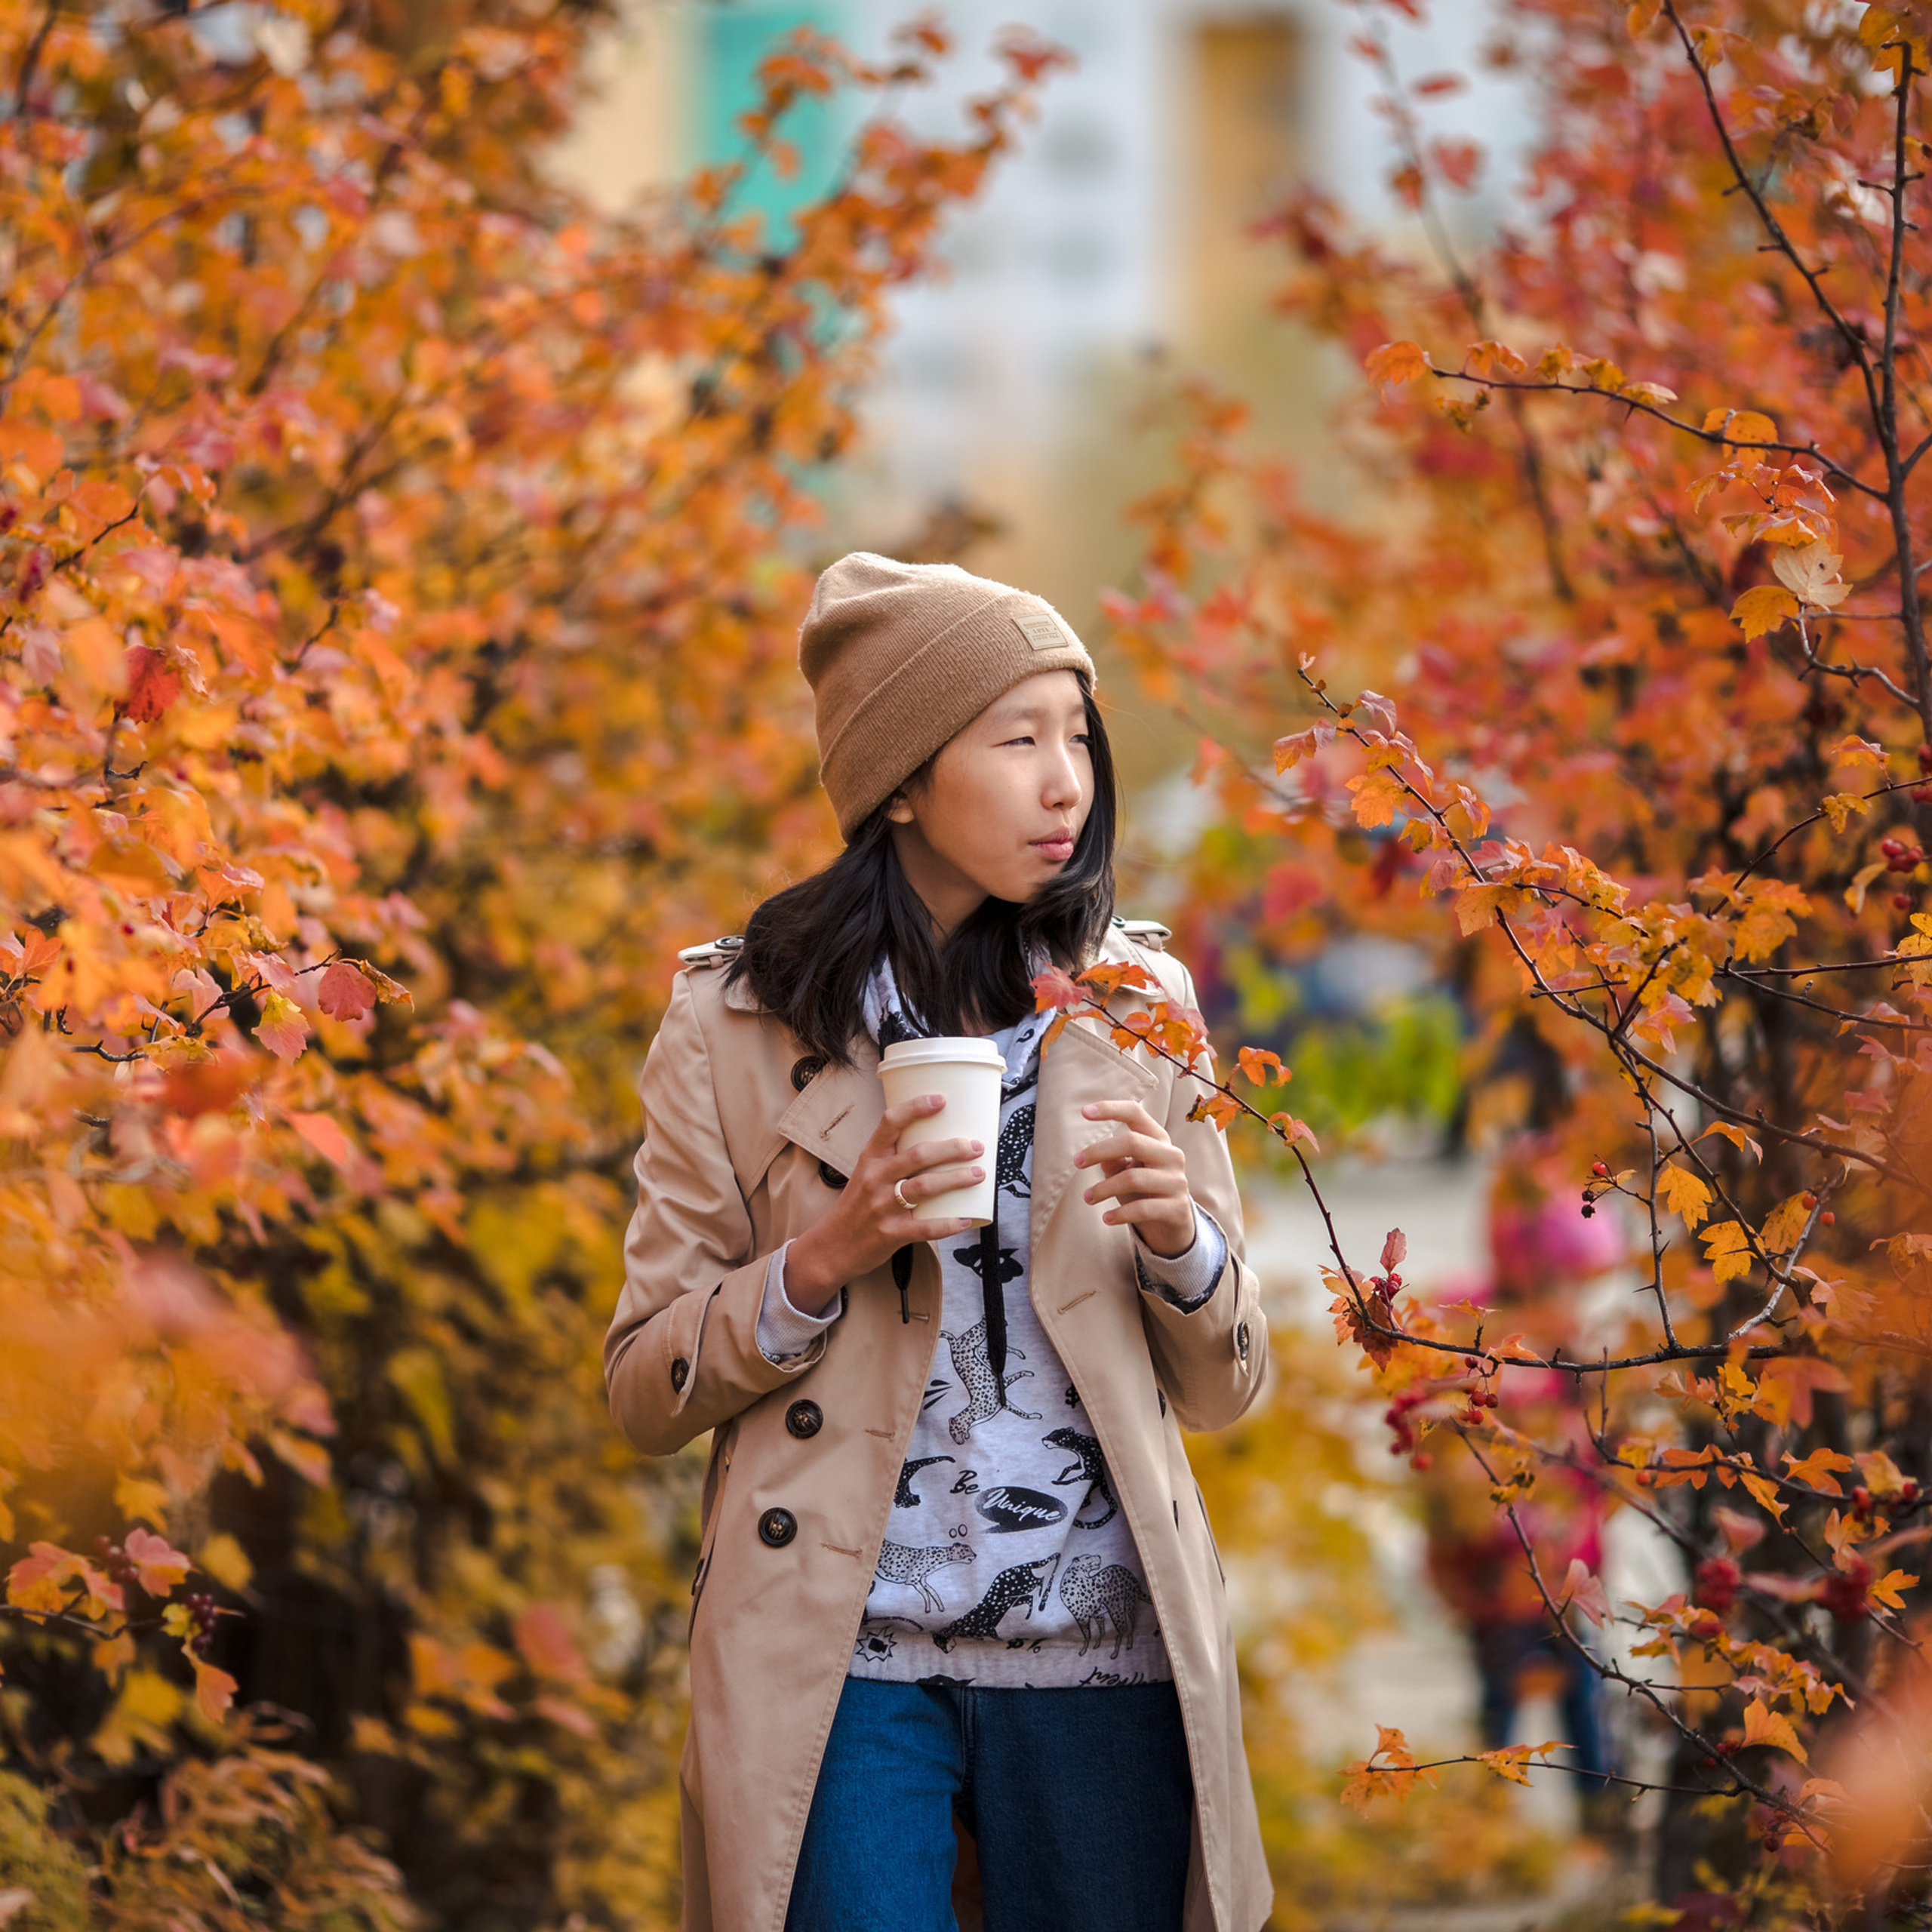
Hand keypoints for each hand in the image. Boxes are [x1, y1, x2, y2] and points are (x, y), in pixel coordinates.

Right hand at [785, 1095, 983, 1315]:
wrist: (831, 1248)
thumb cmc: (856, 1207)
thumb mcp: (866, 1175)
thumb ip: (894, 1160)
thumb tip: (938, 1145)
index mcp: (870, 1159)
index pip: (890, 1123)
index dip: (916, 1108)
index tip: (942, 1099)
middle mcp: (875, 1179)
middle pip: (918, 1155)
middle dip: (951, 1148)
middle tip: (976, 1146)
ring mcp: (882, 1207)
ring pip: (925, 1187)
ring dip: (956, 1179)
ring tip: (979, 1174)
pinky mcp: (890, 1234)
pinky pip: (925, 1228)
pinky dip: (948, 1224)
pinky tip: (966, 1219)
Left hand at [1075, 1099, 1195, 1259]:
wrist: (1173, 1223)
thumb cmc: (1143, 1190)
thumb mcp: (1127, 1171)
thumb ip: (1114, 1159)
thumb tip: (1099, 1156)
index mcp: (1158, 1139)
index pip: (1135, 1114)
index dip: (1110, 1109)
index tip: (1084, 1112)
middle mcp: (1172, 1155)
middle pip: (1132, 1142)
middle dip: (1099, 1151)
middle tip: (1077, 1162)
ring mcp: (1177, 1181)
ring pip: (1133, 1178)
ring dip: (1104, 1188)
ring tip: (1087, 1198)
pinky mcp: (1177, 1208)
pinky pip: (1143, 1209)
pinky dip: (1120, 1214)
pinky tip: (1106, 1218)